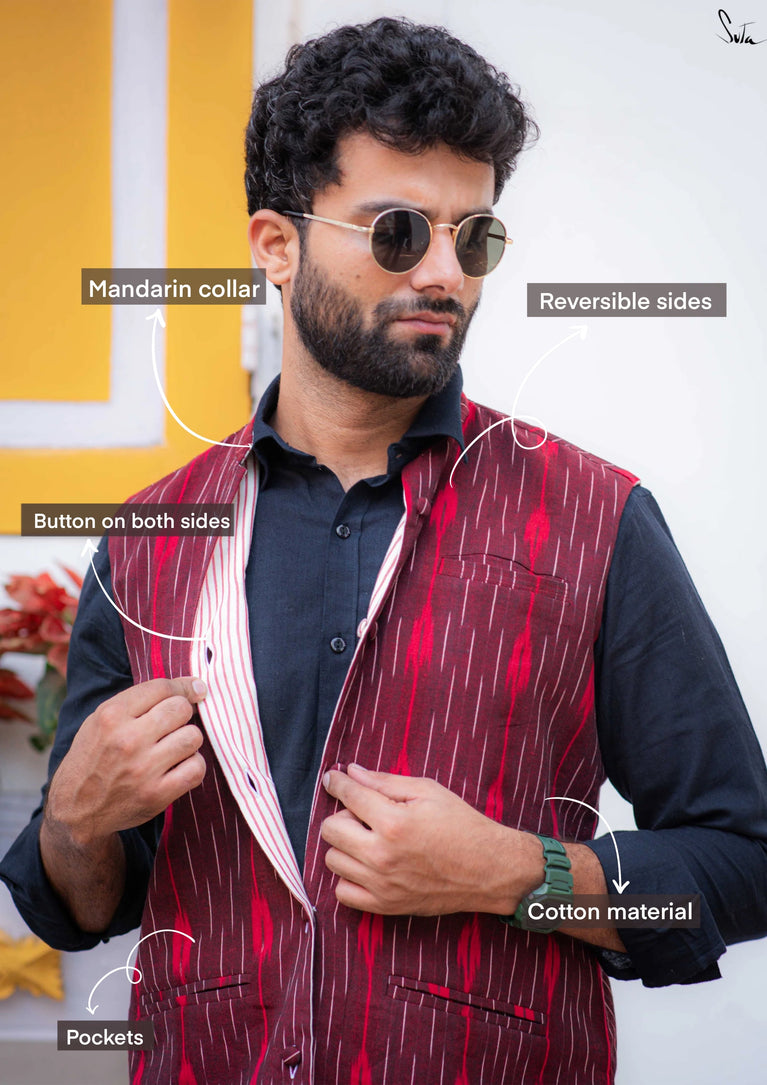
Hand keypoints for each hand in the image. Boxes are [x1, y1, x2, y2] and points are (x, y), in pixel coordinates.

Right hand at [45, 677, 207, 846]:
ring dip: (188, 741)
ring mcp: (143, 768)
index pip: (163, 687)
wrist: (76, 810)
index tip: (194, 691)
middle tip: (175, 725)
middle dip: (184, 714)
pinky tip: (179, 767)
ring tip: (174, 747)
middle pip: (181, 709)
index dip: (184, 687)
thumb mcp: (101, 720)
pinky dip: (194, 766)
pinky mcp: (156, 795)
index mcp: (111, 715)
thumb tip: (194, 686)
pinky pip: (197, 768)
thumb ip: (139, 700)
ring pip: (193, 737)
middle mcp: (128, 739)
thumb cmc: (93, 758)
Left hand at [320, 764, 542, 915]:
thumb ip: (385, 781)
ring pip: (333, 860)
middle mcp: (382, 855)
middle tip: (366, 814)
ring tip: (371, 840)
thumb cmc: (461, 824)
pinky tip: (368, 866)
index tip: (333, 778)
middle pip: (331, 830)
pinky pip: (342, 893)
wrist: (489, 869)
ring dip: (346, 845)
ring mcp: (381, 884)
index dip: (338, 782)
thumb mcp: (428, 791)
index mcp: (393, 822)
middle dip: (344, 814)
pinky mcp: (385, 906)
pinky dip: (349, 878)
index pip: (348, 796)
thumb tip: (351, 772)